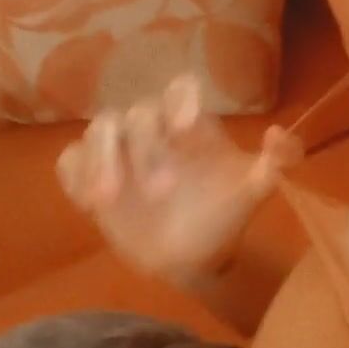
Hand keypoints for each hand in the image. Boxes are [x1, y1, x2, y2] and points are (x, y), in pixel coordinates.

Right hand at [56, 75, 302, 285]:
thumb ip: (277, 163)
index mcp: (192, 126)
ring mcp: (120, 153)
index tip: (187, 128)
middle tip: (162, 191)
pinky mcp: (92, 179)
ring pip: (98, 129)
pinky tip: (90, 202)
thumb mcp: (256, 191)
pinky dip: (75, 174)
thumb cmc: (226, 215)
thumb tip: (279, 133)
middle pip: (137, 112)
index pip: (181, 90)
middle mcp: (154, 131)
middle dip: (146, 147)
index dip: (181, 100)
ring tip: (109, 198)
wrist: (196, 258)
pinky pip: (70, 161)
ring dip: (101, 158)